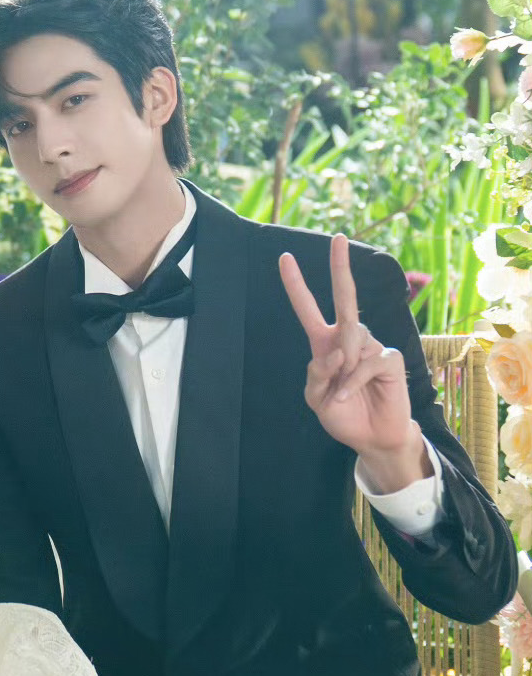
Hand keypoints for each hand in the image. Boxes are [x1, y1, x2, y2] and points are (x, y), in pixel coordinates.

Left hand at [279, 234, 421, 476]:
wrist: (370, 438)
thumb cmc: (343, 414)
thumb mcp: (315, 397)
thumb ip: (317, 373)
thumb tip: (337, 350)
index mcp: (324, 343)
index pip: (308, 309)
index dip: (296, 286)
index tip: (284, 258)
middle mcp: (349, 338)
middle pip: (345, 298)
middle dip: (340, 267)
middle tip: (339, 237)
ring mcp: (371, 346)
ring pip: (351, 340)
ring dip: (341, 370)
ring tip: (343, 392)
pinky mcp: (390, 359)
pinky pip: (366, 362)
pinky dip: (353, 381)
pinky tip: (350, 396)